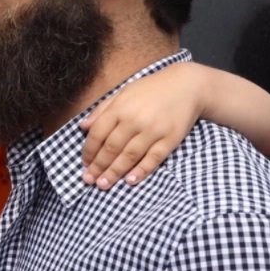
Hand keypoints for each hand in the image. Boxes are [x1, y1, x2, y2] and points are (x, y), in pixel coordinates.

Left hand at [79, 62, 202, 189]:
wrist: (187, 85)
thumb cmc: (151, 90)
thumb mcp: (123, 93)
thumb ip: (102, 110)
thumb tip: (82, 127)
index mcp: (120, 108)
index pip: (98, 134)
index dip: (89, 150)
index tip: (84, 163)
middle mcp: (134, 120)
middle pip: (111, 148)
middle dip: (98, 166)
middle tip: (89, 180)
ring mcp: (153, 130)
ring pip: (129, 156)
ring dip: (114, 172)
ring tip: (103, 185)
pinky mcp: (170, 139)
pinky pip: (153, 158)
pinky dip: (141, 171)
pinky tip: (130, 181)